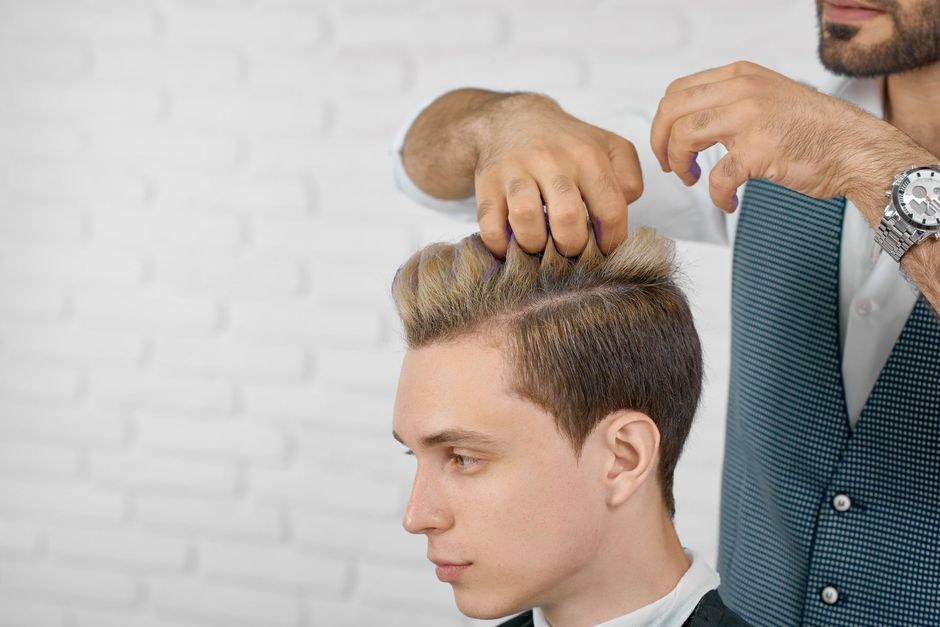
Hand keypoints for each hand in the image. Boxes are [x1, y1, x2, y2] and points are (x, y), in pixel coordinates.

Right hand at [472, 94, 642, 257]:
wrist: (512, 120)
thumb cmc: (567, 145)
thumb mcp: (609, 147)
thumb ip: (628, 178)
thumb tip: (621, 214)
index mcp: (588, 156)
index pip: (610, 212)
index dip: (610, 242)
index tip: (601, 249)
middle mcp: (552, 161)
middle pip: (567, 219)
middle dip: (572, 247)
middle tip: (569, 249)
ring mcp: (515, 172)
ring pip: (526, 219)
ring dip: (535, 245)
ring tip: (539, 245)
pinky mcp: (487, 184)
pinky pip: (490, 227)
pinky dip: (501, 246)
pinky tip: (512, 244)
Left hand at [649, 60, 906, 211]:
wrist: (857, 149)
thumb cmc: (814, 131)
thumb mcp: (766, 96)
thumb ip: (730, 101)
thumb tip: (689, 120)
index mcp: (740, 75)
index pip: (678, 91)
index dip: (662, 122)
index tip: (666, 144)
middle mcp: (742, 89)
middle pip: (672, 111)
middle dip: (661, 143)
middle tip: (670, 166)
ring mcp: (751, 118)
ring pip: (685, 137)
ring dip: (681, 165)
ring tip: (694, 180)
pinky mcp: (760, 150)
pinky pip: (717, 177)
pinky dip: (716, 195)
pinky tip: (728, 201)